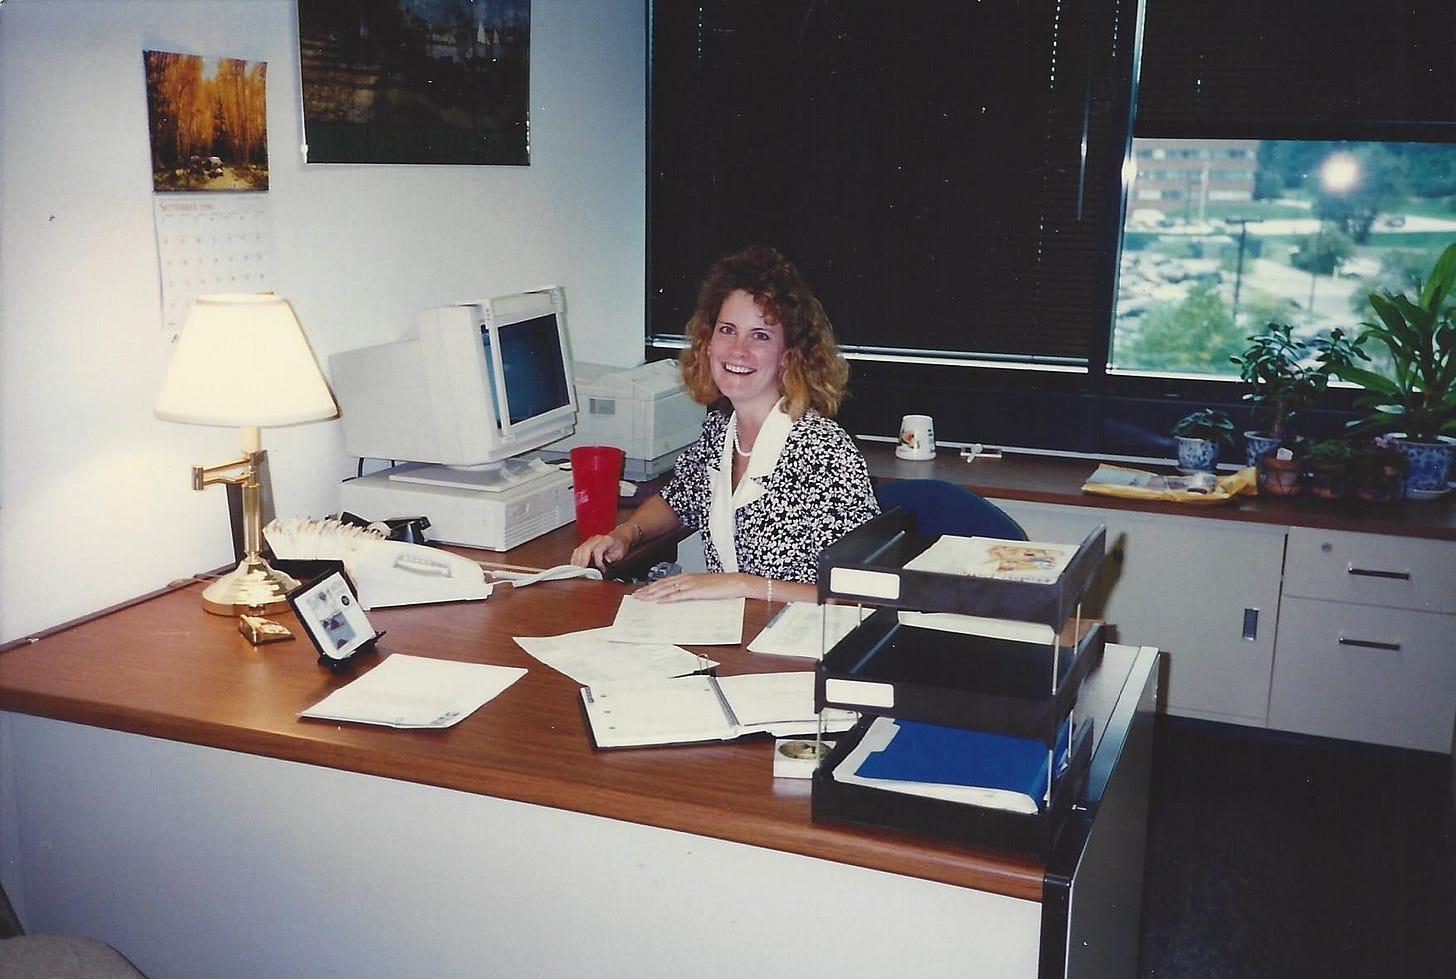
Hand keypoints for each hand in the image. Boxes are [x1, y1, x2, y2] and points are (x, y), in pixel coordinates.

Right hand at [571, 532, 626, 569]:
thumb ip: (614, 556)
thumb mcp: (621, 552)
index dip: (598, 560)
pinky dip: (575, 558)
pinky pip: (578, 550)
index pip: (598, 549)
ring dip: (577, 560)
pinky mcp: (586, 544)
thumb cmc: (619, 545)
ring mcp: (590, 540)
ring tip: (576, 570)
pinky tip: (574, 565)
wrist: (618, 537)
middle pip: (586, 548)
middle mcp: (596, 539)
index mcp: (606, 540)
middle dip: (583, 561)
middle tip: (582, 571)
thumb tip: (607, 560)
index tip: (601, 568)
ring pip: (580, 549)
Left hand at [634, 572, 757, 602]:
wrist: (736, 583)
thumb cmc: (722, 586)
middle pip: (662, 585)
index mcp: (687, 577)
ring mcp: (691, 584)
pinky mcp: (696, 591)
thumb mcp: (703, 587)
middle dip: (647, 591)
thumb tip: (680, 598)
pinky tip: (659, 602)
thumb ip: (690, 591)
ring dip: (653, 595)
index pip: (665, 582)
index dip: (651, 587)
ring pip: (667, 589)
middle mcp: (686, 579)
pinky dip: (667, 598)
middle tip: (635, 597)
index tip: (641, 592)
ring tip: (642, 599)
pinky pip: (679, 596)